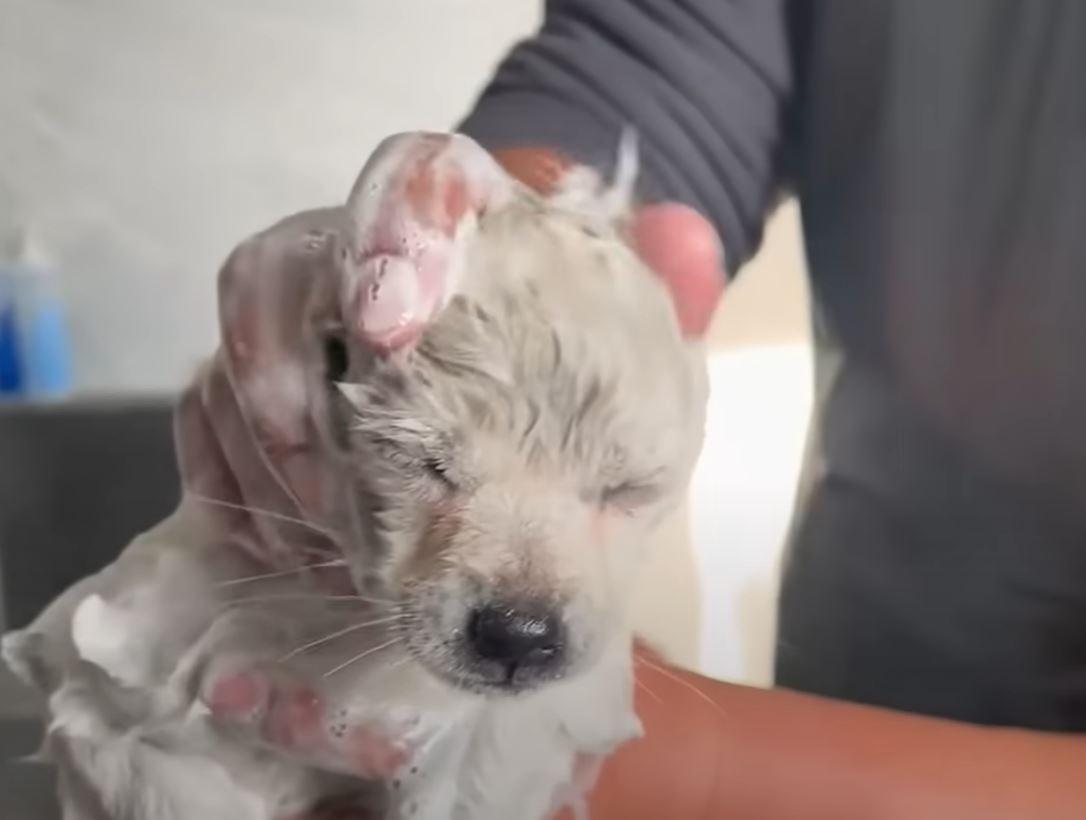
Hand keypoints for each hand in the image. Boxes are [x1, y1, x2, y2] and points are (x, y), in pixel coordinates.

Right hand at [175, 133, 725, 793]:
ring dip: (272, 469)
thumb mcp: (639, 358)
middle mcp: (359, 255)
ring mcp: (295, 321)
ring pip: (227, 363)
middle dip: (291, 390)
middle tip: (345, 508)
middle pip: (275, 273)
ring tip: (334, 558)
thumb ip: (665, 301)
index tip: (388, 330)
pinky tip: (282, 553)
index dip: (393, 232)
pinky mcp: (251, 386)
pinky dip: (232, 492)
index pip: (417, 178)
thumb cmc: (580, 371)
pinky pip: (203, 425)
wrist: (527, 393)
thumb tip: (690, 237)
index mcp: (461, 226)